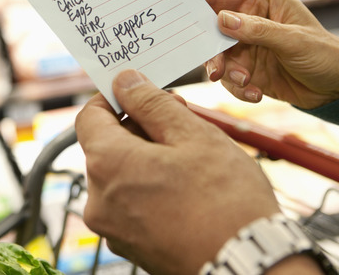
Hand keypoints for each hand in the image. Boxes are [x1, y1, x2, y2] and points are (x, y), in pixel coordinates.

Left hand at [75, 69, 280, 274]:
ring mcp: (113, 229)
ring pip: (120, 176)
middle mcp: (99, 200)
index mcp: (107, 165)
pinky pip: (130, 204)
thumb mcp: (193, 135)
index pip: (89, 117)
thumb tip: (125, 81)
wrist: (249, 265)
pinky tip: (186, 188)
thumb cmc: (227, 201)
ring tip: (190, 158)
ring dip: (146, 158)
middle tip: (180, 121)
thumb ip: (152, 103)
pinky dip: (150, 188)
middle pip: (105, 147)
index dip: (112, 98)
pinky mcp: (130, 247)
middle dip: (138, 128)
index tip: (138, 92)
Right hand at [198, 0, 338, 109]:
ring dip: (228, 73)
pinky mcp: (245, 69)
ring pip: (216, 58)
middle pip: (210, 30)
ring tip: (247, 82)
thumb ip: (257, 30)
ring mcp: (245, 45)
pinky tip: (256, 93)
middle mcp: (247, 19)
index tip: (179, 20)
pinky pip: (228, 78)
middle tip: (217, 70)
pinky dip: (238, 88)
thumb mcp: (293, 41)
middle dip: (212, 52)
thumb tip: (222, 20)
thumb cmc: (325, 53)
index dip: (194, 5)